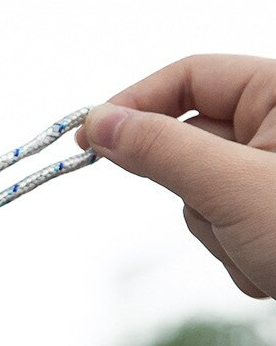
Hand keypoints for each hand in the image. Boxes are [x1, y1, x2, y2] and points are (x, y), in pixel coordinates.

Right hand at [77, 54, 275, 298]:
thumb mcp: (235, 188)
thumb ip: (160, 149)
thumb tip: (98, 122)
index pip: (190, 77)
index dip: (135, 103)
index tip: (88, 136)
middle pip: (189, 139)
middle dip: (195, 188)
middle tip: (220, 213)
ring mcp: (275, 175)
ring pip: (200, 191)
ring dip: (218, 230)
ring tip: (264, 251)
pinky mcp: (273, 215)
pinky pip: (220, 223)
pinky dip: (236, 252)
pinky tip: (274, 269)